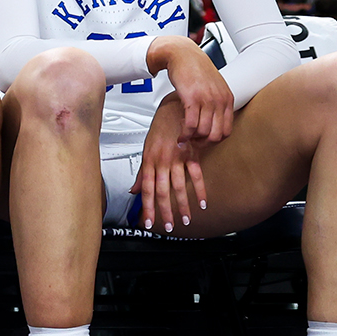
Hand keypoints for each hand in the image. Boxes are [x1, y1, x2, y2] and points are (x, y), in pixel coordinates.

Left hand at [132, 95, 206, 232]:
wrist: (174, 109)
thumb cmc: (160, 129)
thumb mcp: (146, 150)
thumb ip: (142, 173)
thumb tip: (134, 190)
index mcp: (149, 162)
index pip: (146, 190)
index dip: (147, 208)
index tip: (148, 222)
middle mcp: (162, 162)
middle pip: (162, 191)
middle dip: (165, 211)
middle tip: (169, 227)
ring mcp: (177, 159)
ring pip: (179, 186)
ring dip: (183, 205)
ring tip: (185, 220)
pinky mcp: (191, 154)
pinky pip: (196, 175)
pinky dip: (200, 190)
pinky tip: (202, 202)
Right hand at [156, 37, 232, 143]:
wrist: (183, 54)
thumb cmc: (196, 69)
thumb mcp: (214, 86)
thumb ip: (217, 102)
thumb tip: (216, 119)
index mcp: (227, 99)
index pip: (227, 131)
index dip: (214, 140)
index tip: (204, 140)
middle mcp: (219, 100)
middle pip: (215, 135)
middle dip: (202, 143)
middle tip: (192, 142)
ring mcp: (207, 100)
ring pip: (203, 132)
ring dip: (192, 139)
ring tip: (184, 138)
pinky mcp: (192, 99)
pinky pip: (191, 124)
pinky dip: (184, 134)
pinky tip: (180, 134)